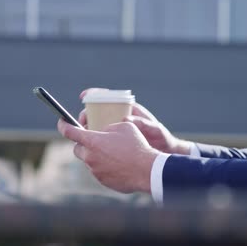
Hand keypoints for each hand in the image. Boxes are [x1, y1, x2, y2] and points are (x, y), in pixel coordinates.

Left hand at [57, 119, 159, 193]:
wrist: (147, 170)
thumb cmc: (136, 145)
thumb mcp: (123, 126)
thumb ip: (108, 127)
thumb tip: (103, 132)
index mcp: (92, 141)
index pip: (69, 132)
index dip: (63, 125)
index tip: (61, 121)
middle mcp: (90, 157)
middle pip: (77, 149)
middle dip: (82, 143)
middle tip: (93, 139)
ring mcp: (96, 171)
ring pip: (89, 161)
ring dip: (95, 155)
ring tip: (111, 152)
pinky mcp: (103, 181)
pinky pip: (99, 171)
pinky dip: (104, 166)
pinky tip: (117, 163)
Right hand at [78, 88, 192, 154]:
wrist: (164, 150)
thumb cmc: (160, 137)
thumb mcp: (154, 129)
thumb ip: (143, 123)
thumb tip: (126, 119)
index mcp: (129, 109)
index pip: (108, 97)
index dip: (94, 94)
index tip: (84, 96)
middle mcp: (120, 116)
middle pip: (98, 111)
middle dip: (86, 114)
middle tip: (82, 121)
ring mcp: (116, 128)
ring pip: (97, 124)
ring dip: (87, 128)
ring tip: (82, 133)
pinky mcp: (115, 139)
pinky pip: (101, 137)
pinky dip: (94, 139)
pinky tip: (89, 145)